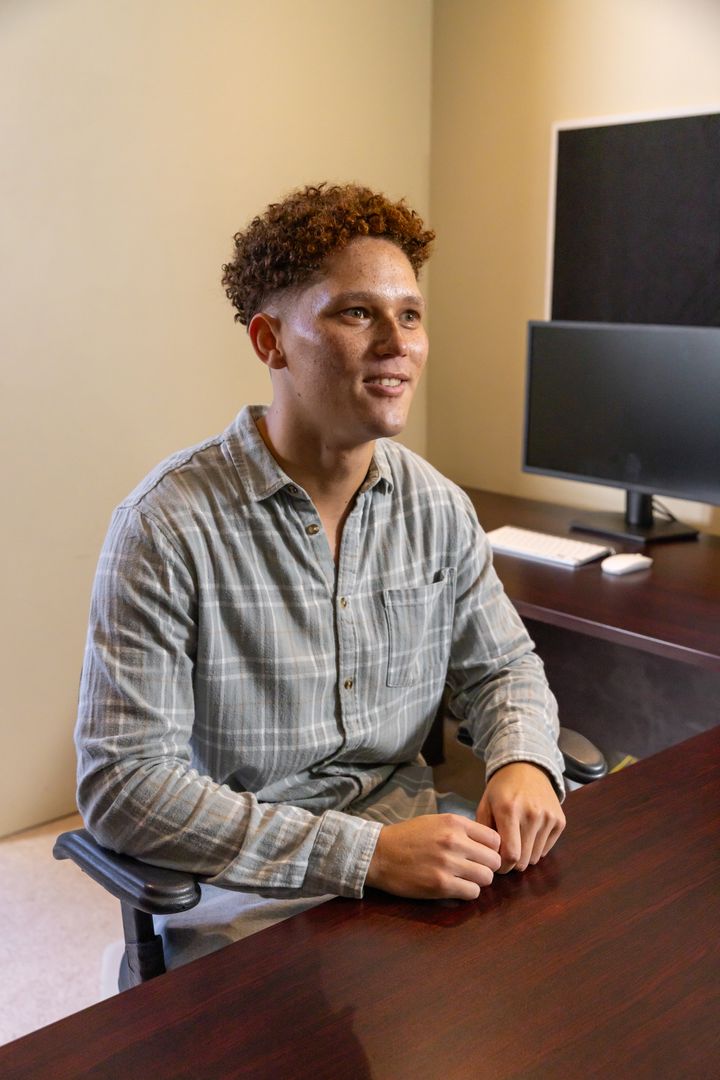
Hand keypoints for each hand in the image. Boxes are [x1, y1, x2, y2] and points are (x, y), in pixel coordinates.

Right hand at [365, 814, 501, 900]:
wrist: (379, 853)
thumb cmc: (407, 837)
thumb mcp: (436, 822)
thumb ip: (461, 830)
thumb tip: (487, 844)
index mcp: (455, 822)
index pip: (495, 839)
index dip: (491, 849)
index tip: (482, 855)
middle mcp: (454, 841)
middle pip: (494, 860)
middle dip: (487, 867)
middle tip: (474, 869)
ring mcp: (448, 864)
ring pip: (486, 878)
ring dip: (477, 881)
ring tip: (464, 879)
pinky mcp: (441, 885)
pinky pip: (472, 892)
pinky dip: (467, 892)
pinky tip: (455, 887)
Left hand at [475, 763, 565, 872]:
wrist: (527, 767)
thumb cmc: (501, 789)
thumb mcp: (485, 805)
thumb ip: (483, 832)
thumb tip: (488, 858)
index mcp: (509, 811)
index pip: (511, 854)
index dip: (502, 866)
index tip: (496, 863)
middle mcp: (532, 815)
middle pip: (524, 860)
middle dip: (512, 864)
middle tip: (505, 854)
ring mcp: (549, 818)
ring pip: (535, 858)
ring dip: (524, 855)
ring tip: (517, 840)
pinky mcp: (560, 821)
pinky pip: (546, 849)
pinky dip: (536, 848)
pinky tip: (529, 833)